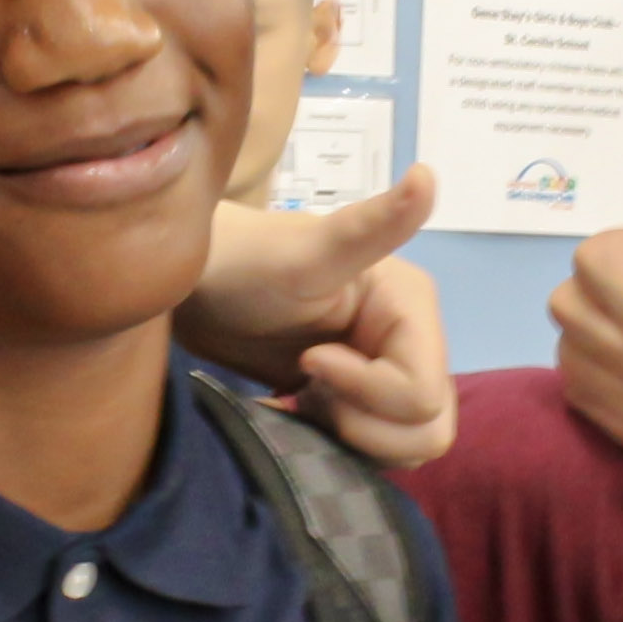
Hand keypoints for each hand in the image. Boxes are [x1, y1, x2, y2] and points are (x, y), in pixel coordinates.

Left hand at [191, 172, 454, 470]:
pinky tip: (300, 407)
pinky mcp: (357, 400)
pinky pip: (377, 446)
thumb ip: (370, 226)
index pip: (422, 394)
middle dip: (367, 425)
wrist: (195, 288)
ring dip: (355, 436)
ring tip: (306, 397)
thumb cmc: (243, 263)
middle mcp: (411, 342)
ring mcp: (386, 374)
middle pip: (427, 427)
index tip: (310, 359)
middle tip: (310, 390)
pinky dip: (341, 441)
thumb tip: (427, 175)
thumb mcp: (305, 253)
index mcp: (412, 308)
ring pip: (408, 443)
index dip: (365, 392)